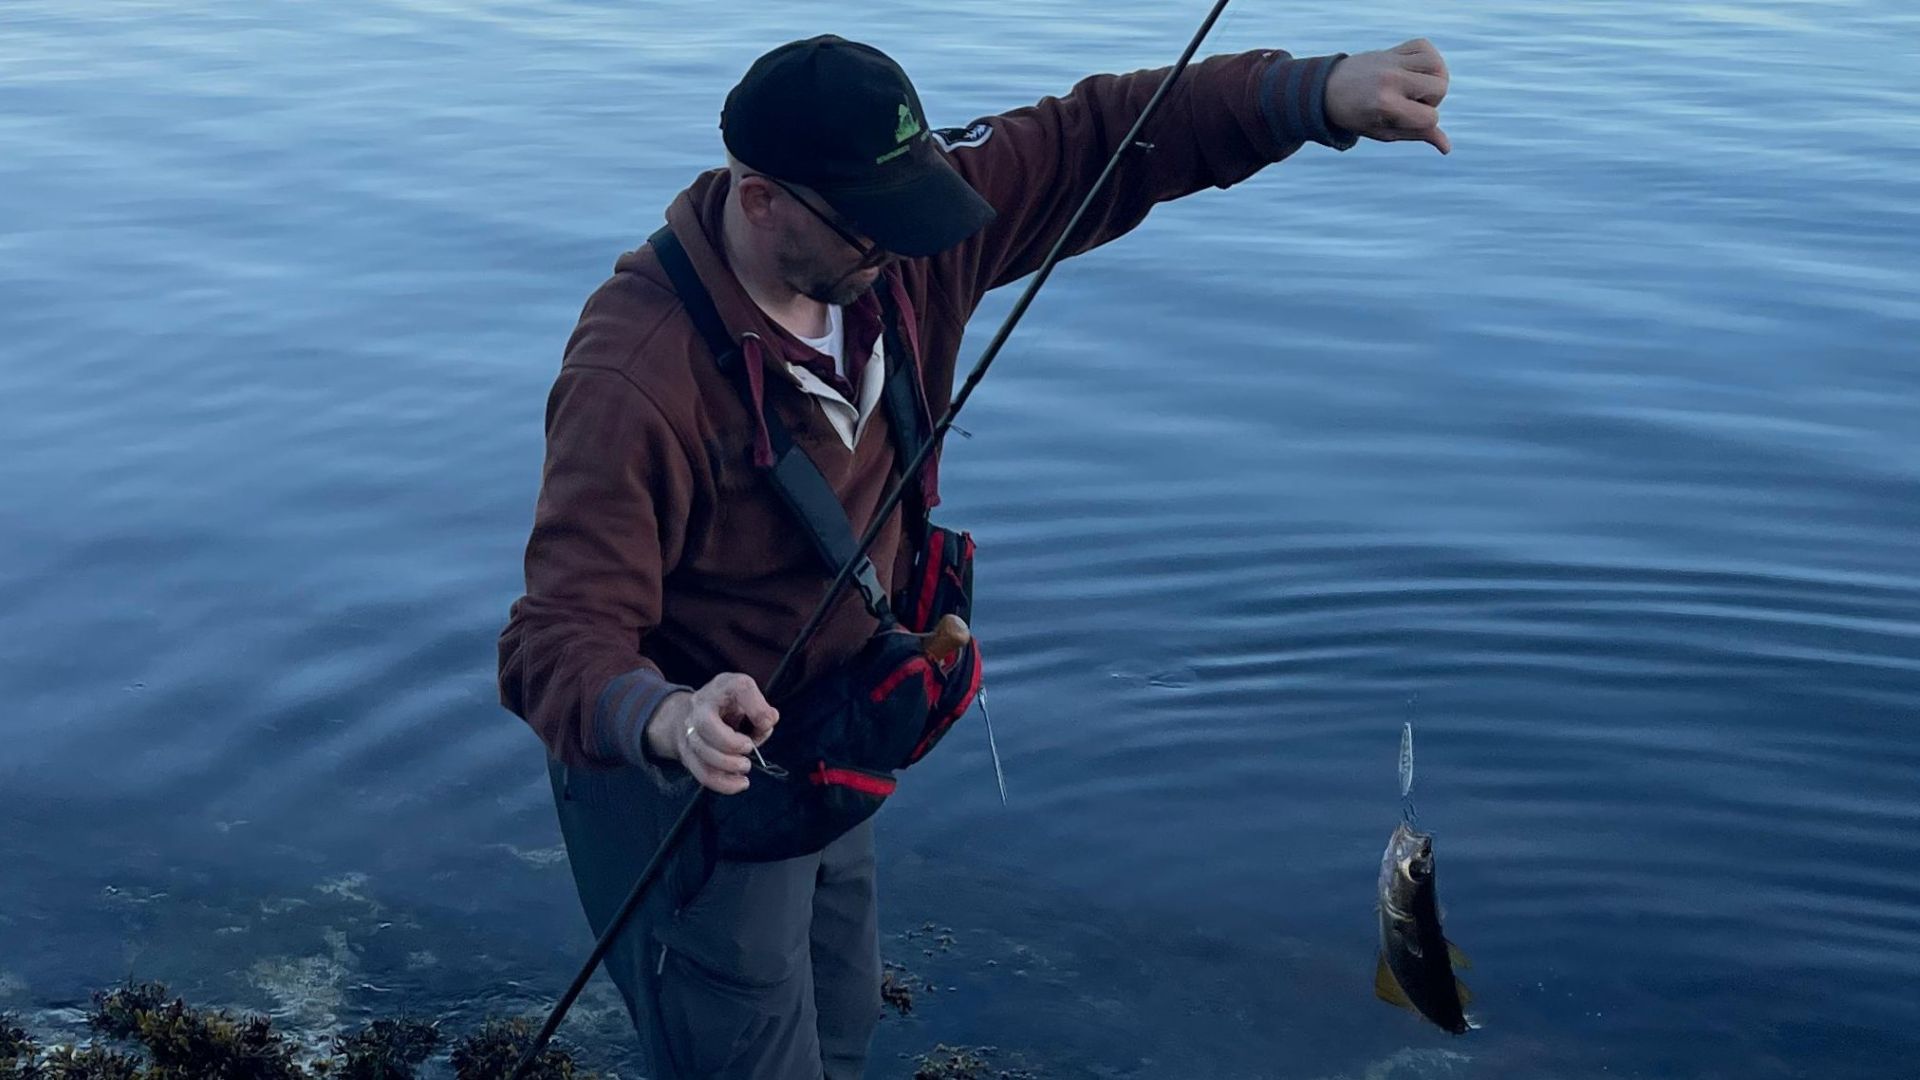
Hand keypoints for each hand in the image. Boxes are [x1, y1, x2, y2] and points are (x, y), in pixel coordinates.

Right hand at [644, 673, 779, 794]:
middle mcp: (701, 705)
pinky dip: (723, 783)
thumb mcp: (750, 698)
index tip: (767, 723)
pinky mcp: (689, 753)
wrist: (696, 712)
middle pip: (705, 725)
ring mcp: (690, 729)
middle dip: (730, 743)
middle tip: (749, 747)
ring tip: (745, 766)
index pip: (740, 688)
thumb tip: (768, 721)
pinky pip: (702, 772)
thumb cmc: (731, 704)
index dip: (757, 708)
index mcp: (724, 686)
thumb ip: (763, 710)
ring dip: (727, 764)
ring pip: (702, 752)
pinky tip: (740, 784)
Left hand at [1324, 38, 1451, 153]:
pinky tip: (1415, 71)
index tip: (1407, 120)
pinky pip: (1426, 47)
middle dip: (1433, 100)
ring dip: (1435, 78)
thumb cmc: (1356, 116)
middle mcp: (1390, 79)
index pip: (1431, 117)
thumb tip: (1447, 147)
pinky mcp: (1393, 49)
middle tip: (1411, 103)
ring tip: (1418, 86)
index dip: (1426, 123)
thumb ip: (1416, 135)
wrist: (1327, 90)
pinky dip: (1427, 59)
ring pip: (1437, 65)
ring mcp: (1391, 61)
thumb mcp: (1384, 132)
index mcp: (1385, 104)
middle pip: (1440, 87)